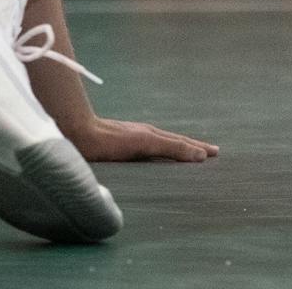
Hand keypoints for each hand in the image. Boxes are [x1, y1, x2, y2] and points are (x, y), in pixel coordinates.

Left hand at [64, 115, 217, 162]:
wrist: (77, 133)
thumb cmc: (109, 141)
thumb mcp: (145, 143)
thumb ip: (172, 148)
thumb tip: (200, 156)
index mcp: (151, 134)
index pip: (180, 142)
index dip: (197, 148)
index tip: (215, 152)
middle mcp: (143, 134)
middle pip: (172, 141)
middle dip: (191, 147)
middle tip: (208, 152)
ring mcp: (130, 139)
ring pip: (158, 145)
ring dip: (175, 149)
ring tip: (184, 154)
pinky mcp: (117, 146)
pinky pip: (145, 150)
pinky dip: (157, 153)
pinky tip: (150, 158)